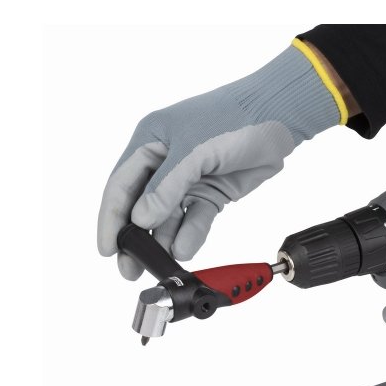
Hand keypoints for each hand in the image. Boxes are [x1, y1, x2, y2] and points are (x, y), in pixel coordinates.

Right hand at [97, 43, 341, 278]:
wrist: (277, 117)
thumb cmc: (233, 117)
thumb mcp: (194, 150)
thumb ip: (167, 186)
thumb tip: (141, 218)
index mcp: (149, 142)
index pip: (120, 185)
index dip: (111, 219)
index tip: (107, 249)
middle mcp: (164, 162)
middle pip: (141, 206)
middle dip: (135, 238)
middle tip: (129, 268)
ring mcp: (188, 179)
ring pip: (168, 218)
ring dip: (164, 240)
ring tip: (162, 263)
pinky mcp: (211, 192)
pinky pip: (195, 218)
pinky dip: (191, 234)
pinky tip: (186, 248)